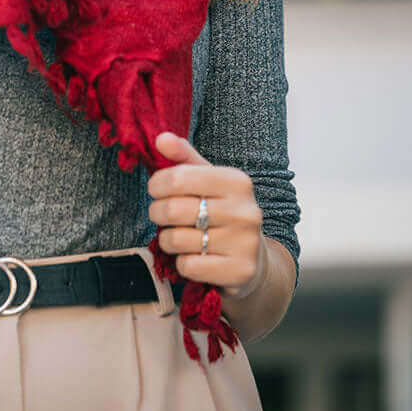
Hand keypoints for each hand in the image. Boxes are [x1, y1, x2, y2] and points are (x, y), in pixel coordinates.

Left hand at [147, 131, 267, 300]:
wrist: (256, 261)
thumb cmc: (223, 213)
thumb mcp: (208, 180)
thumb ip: (184, 158)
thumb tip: (161, 138)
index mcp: (237, 182)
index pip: (178, 177)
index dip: (157, 184)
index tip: (155, 189)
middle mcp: (245, 211)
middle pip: (174, 209)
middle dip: (157, 213)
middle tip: (160, 215)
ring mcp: (245, 244)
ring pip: (177, 240)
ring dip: (167, 240)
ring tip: (176, 236)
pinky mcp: (239, 272)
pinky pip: (188, 266)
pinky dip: (182, 263)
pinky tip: (193, 257)